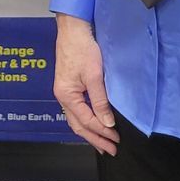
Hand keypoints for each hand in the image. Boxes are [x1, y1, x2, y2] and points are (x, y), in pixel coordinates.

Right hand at [52, 15, 116, 153]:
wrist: (73, 30)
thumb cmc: (82, 49)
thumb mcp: (94, 76)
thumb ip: (100, 101)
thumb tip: (107, 123)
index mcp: (66, 95)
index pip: (86, 121)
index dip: (102, 132)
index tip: (116, 140)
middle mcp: (62, 97)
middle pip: (78, 125)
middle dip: (95, 139)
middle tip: (111, 150)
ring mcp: (64, 92)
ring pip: (76, 120)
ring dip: (90, 133)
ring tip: (103, 144)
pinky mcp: (68, 87)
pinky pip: (76, 111)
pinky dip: (86, 122)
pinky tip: (93, 124)